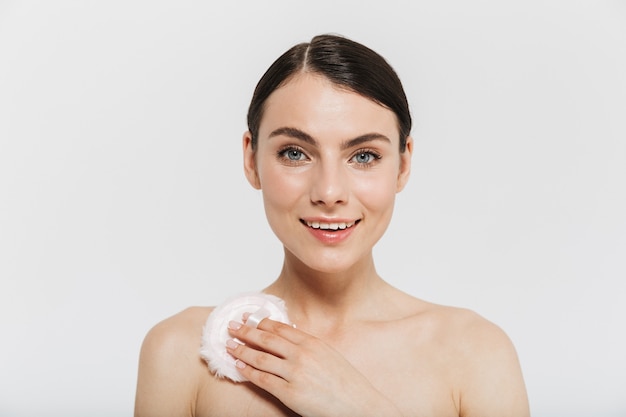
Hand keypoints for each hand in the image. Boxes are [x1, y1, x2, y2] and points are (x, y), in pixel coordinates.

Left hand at [226, 317, 402, 416]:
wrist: (360, 406)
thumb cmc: (347, 384)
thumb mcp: (329, 356)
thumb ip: (308, 347)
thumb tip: (289, 338)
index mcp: (312, 343)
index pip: (279, 328)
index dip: (260, 322)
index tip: (247, 318)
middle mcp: (302, 355)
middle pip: (266, 339)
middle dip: (245, 331)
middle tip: (230, 326)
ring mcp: (296, 374)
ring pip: (261, 358)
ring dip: (241, 350)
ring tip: (229, 345)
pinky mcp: (290, 394)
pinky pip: (263, 380)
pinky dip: (248, 372)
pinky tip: (238, 367)